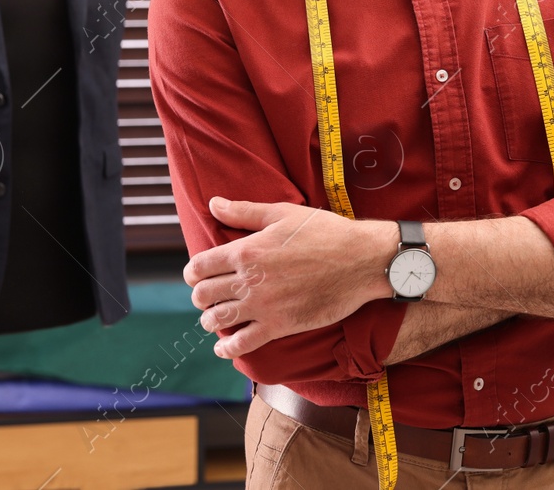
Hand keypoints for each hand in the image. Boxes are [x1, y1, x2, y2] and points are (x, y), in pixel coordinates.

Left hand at [184, 197, 394, 359]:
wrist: (361, 260)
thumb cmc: (325, 232)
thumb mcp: (283, 214)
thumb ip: (244, 211)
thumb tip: (213, 203)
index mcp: (247, 250)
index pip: (200, 266)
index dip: (193, 272)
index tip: (198, 274)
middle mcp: (250, 280)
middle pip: (204, 295)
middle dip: (201, 295)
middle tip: (209, 295)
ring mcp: (264, 305)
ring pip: (217, 320)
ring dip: (211, 320)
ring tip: (217, 316)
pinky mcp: (280, 325)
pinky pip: (242, 345)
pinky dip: (227, 349)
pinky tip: (224, 347)